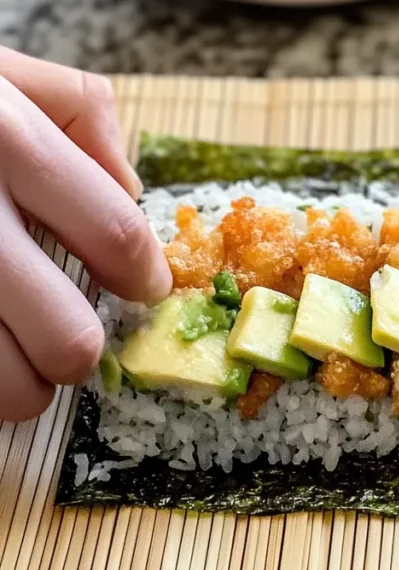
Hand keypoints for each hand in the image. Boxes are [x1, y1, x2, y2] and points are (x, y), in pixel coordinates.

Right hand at [0, 49, 170, 420]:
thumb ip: (79, 112)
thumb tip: (130, 188)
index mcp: (6, 140)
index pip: (116, 234)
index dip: (144, 275)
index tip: (143, 288)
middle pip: (68, 337)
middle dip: (78, 348)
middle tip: (64, 332)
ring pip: (11, 386)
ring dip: (24, 382)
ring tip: (12, 352)